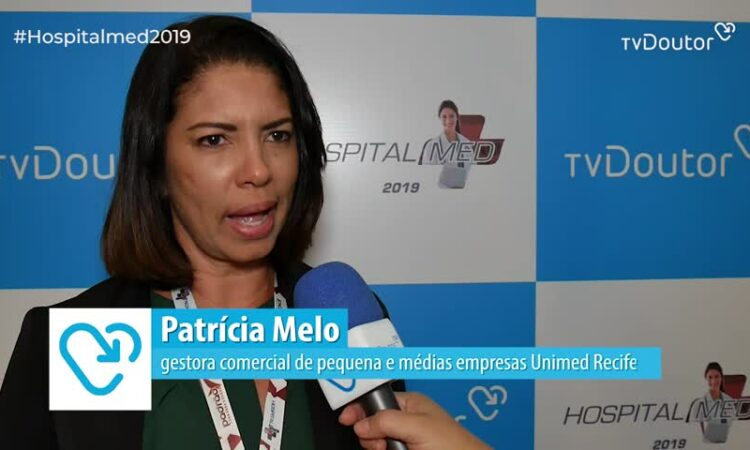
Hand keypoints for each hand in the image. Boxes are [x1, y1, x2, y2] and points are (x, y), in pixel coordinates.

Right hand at [338, 391, 491, 449]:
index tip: (346, 418)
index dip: (360, 408)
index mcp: (410, 404)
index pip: (377, 400)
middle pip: (372, 424)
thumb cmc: (454, 445)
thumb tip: (362, 424)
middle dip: (371, 435)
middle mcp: (406, 420)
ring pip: (376, 442)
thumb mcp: (417, 427)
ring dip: (379, 447)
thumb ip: (387, 421)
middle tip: (383, 444)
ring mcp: (405, 439)